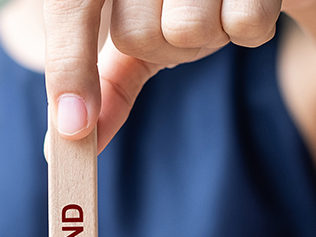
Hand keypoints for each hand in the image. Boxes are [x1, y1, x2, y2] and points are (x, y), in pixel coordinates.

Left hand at [44, 0, 283, 151]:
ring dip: (210, 36)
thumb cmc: (190, 1)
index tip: (74, 130)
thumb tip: (64, 144)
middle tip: (181, 18)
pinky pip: (245, 24)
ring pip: (188, 30)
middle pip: (135, 35)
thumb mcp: (143, 32)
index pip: (70, 5)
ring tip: (217, 4)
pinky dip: (251, 29)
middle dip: (164, 46)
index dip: (70, 65)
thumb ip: (107, 82)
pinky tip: (249, 3)